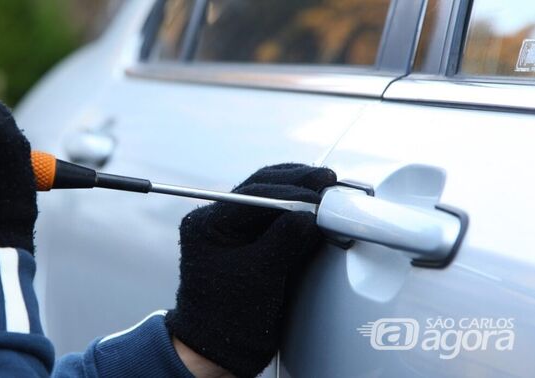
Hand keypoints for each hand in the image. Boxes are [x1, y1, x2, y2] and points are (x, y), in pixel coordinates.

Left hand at [166, 164, 336, 376]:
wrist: (219, 351)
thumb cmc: (226, 319)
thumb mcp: (260, 276)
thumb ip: (285, 240)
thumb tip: (311, 213)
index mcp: (207, 224)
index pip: (252, 194)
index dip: (290, 190)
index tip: (320, 191)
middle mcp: (218, 222)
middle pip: (261, 189)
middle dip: (296, 184)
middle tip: (328, 180)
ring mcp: (233, 232)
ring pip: (269, 200)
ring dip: (299, 195)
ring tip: (327, 191)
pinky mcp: (250, 245)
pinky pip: (275, 220)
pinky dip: (298, 215)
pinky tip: (317, 212)